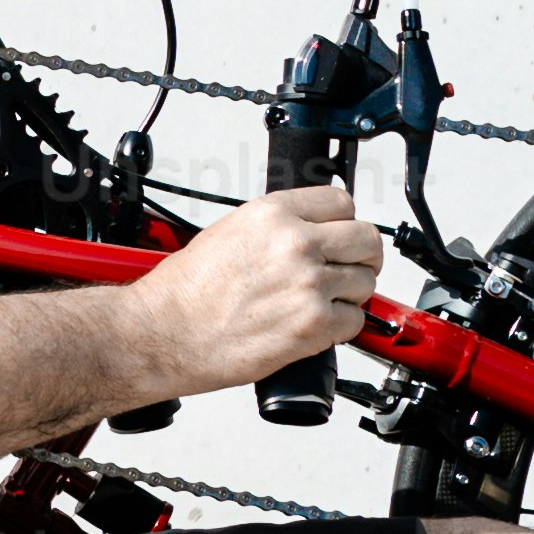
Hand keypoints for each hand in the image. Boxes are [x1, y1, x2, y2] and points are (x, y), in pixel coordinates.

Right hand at [123, 182, 376, 399]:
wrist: (166, 331)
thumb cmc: (187, 290)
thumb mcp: (229, 231)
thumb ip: (276, 226)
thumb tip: (310, 230)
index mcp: (272, 214)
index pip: (341, 202)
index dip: (342, 222)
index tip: (339, 236)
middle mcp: (295, 244)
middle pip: (367, 239)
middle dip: (361, 256)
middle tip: (347, 268)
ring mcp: (310, 284)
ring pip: (366, 282)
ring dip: (350, 294)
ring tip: (319, 301)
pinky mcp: (315, 325)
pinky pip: (355, 320)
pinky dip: (340, 326)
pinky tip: (312, 324)